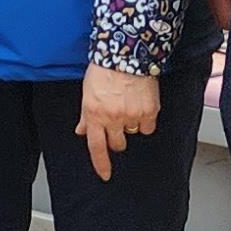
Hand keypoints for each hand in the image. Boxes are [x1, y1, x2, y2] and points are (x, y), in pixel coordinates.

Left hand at [74, 65, 162, 184]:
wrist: (126, 55)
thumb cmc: (104, 70)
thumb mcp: (87, 93)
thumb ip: (86, 116)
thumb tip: (82, 131)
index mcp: (94, 114)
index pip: (96, 146)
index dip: (101, 164)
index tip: (105, 175)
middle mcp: (112, 118)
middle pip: (117, 144)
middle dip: (116, 138)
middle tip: (117, 122)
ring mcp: (131, 116)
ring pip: (133, 134)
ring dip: (130, 125)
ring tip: (128, 106)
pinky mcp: (149, 112)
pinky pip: (148, 127)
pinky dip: (145, 120)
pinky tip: (140, 106)